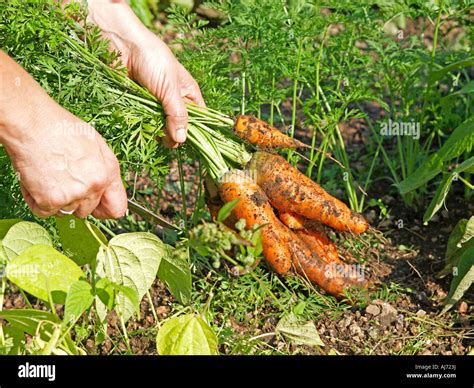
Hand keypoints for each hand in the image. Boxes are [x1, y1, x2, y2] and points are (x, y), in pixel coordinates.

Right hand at [0, 50, 126, 218]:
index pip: (116, 209)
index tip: (98, 209)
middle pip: (86, 210)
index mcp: (106, 174)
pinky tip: (37, 181)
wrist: (32, 124)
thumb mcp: (97, 145)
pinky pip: (45, 212)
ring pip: (66, 211)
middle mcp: (92, 188)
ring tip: (50, 174)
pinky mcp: (49, 201)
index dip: (104, 210)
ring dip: (57, 199)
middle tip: (63, 179)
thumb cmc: (61, 129)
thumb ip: (106, 171)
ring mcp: (71, 196)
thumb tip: (109, 192)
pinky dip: (38, 201)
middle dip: (76, 200)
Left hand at [84, 0, 204, 147]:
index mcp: (188, 93)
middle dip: (174, 134)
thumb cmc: (152, 59)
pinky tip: (141, 128)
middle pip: (179, 126)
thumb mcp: (169, 88)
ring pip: (162, 126)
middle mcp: (174, 100)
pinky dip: (143, 126)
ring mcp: (156, 103)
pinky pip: (145, 121)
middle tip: (166, 139)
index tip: (187, 143)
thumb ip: (177, 114)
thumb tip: (182, 140)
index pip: (199, 118)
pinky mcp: (139, 105)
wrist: (120, 44)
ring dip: (158, 131)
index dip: (196, 131)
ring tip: (153, 132)